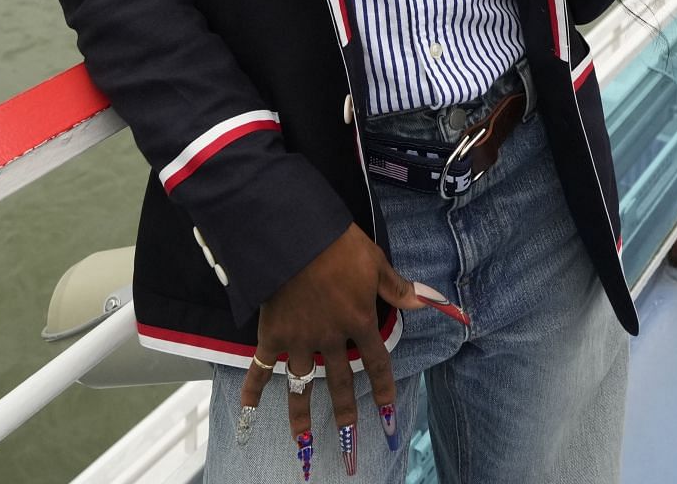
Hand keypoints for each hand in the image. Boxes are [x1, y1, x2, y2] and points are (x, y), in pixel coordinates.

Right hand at [237, 225, 426, 474]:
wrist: (293, 235)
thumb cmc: (338, 244)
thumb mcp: (375, 261)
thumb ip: (397, 288)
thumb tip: (430, 302)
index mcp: (359, 321)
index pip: (376, 362)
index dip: (383, 388)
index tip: (387, 412)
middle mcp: (330, 338)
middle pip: (340, 382)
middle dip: (346, 412)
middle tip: (348, 440)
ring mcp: (299, 338)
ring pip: (301, 384)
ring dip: (302, 414)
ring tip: (303, 442)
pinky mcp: (272, 332)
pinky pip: (261, 365)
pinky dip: (252, 387)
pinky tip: (247, 410)